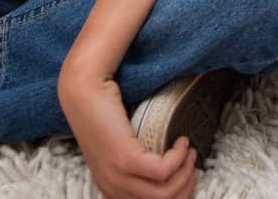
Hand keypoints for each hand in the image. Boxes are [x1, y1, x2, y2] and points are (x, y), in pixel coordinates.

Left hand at [59, 68, 196, 198]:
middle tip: (193, 165)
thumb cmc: (102, 111)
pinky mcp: (124, 159)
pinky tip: (181, 142)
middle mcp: (112, 187)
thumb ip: (133, 161)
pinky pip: (162, 171)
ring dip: (185, 172)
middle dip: (185, 187)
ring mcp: (117, 175)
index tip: (188, 176)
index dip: (174, 194)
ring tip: (189, 152)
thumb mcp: (116, 145)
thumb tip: (161, 161)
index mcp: (110, 187)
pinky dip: (178, 158)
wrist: (84, 90)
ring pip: (164, 192)